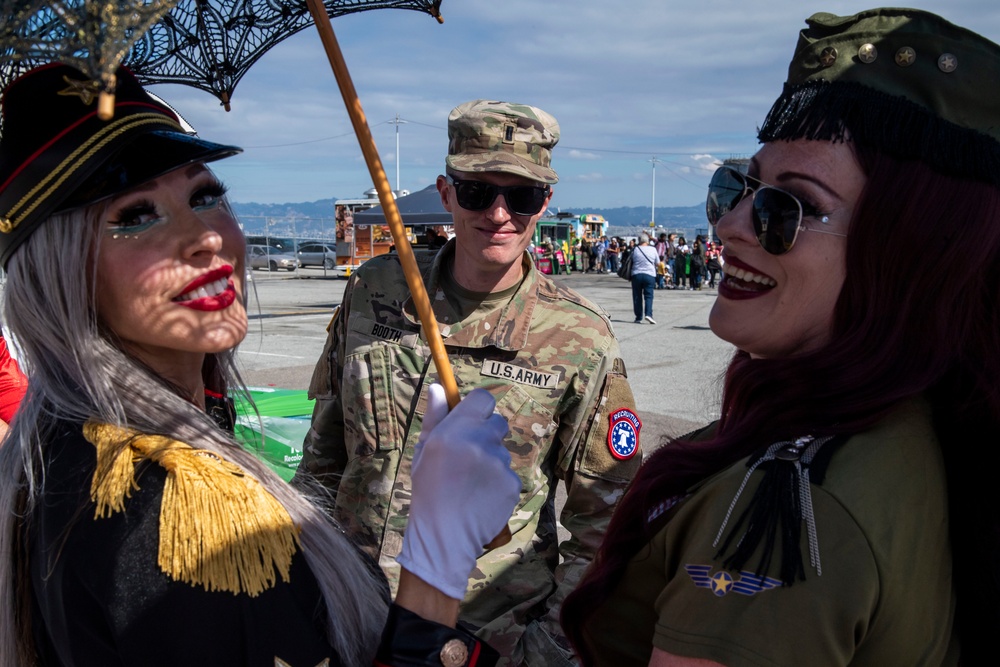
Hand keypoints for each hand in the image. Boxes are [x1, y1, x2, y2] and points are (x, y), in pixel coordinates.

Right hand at [397, 385, 520, 599]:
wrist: (445, 536)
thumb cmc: (428, 492)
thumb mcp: (423, 452)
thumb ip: (434, 417)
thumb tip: (438, 388)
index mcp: (455, 431)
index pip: (483, 399)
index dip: (477, 407)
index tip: (470, 418)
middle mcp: (480, 442)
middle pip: (497, 422)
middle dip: (486, 432)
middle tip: (468, 454)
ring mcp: (500, 463)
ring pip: (502, 450)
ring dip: (491, 459)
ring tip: (471, 482)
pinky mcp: (513, 483)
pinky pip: (508, 473)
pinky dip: (498, 481)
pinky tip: (481, 496)